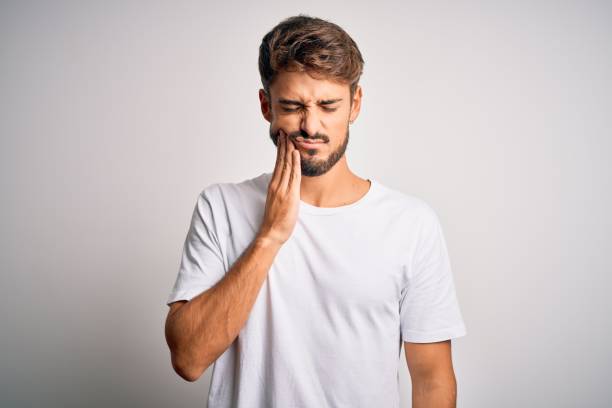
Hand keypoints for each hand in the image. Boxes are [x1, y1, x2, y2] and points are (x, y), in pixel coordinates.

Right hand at [257, 129, 300, 245]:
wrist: (271, 232)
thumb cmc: (275, 220)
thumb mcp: (278, 201)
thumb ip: (282, 191)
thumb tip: (288, 184)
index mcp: (274, 185)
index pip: (278, 163)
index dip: (280, 150)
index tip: (282, 139)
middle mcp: (276, 184)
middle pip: (281, 161)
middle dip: (283, 145)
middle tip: (284, 132)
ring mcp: (282, 189)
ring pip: (286, 165)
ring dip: (289, 150)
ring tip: (290, 137)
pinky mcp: (289, 195)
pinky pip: (293, 176)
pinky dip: (294, 163)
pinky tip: (296, 154)